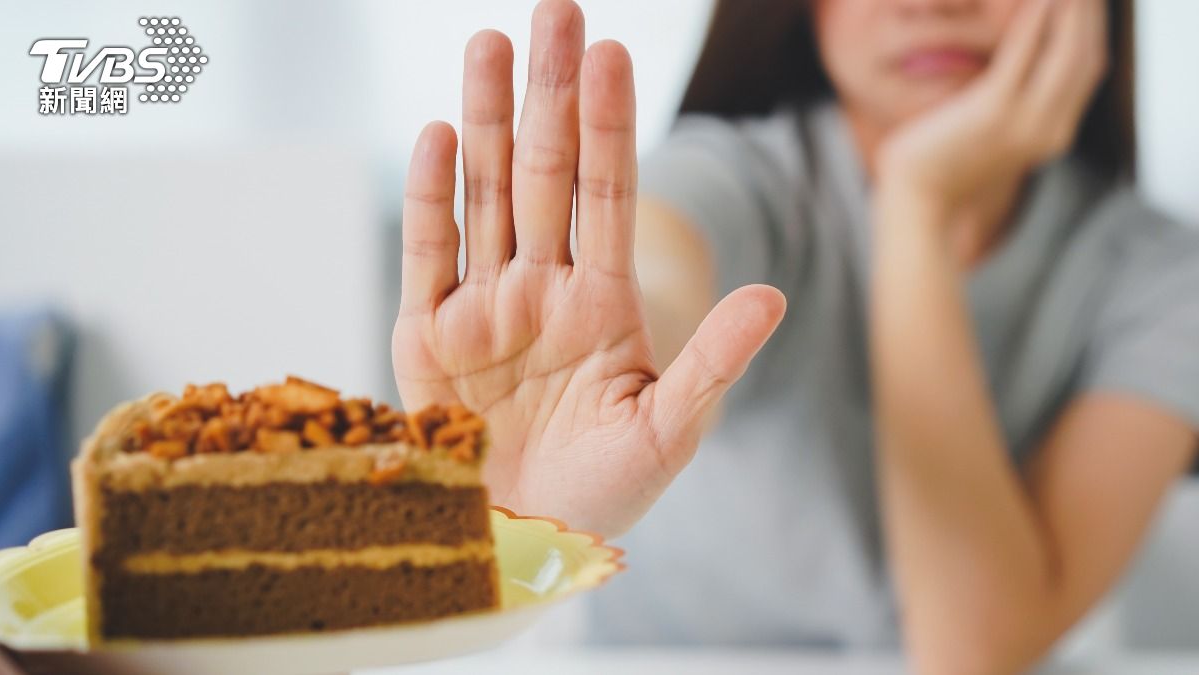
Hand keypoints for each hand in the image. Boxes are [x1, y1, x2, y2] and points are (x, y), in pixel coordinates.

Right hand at [392, 0, 785, 537]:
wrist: (522, 545)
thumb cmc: (602, 495)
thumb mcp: (670, 432)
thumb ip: (714, 362)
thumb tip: (772, 294)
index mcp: (603, 304)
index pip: (609, 195)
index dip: (610, 125)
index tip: (613, 54)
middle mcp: (543, 289)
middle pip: (545, 172)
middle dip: (549, 93)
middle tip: (554, 10)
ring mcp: (483, 306)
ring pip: (485, 193)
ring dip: (485, 119)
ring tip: (490, 43)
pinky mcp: (426, 337)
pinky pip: (427, 254)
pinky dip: (430, 196)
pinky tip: (437, 134)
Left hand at [877, 0, 1107, 210]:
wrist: (919, 199)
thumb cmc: (946, 160)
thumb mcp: (994, 129)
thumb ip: (1017, 100)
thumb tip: (1023, 57)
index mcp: (1054, 132)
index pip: (1089, 67)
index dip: (1093, 24)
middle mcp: (1051, 128)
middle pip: (1087, 54)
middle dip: (1090, 10)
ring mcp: (1026, 121)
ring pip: (1066, 51)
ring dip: (1071, 8)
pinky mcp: (993, 111)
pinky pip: (1022, 55)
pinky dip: (1034, 21)